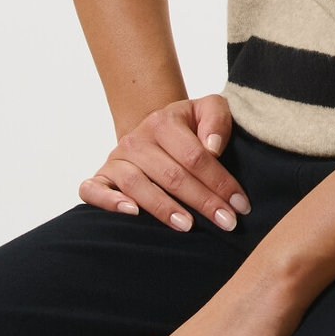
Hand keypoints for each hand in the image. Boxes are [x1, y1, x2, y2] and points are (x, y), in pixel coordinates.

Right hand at [80, 93, 251, 233]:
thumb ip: (217, 119)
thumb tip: (212, 146)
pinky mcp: (101, 176)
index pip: (195, 156)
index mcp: (164, 121)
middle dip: (203, 201)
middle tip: (226, 223)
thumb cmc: (188, 126)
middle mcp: (137, 139)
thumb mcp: (208, 109)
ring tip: (188, 225)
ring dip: (163, 207)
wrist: (155, 130)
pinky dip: (109, 202)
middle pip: (172, 174)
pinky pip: (93, 189)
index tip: (241, 205)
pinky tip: (131, 213)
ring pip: (137, 184)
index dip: (220, 182)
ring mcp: (117, 158)